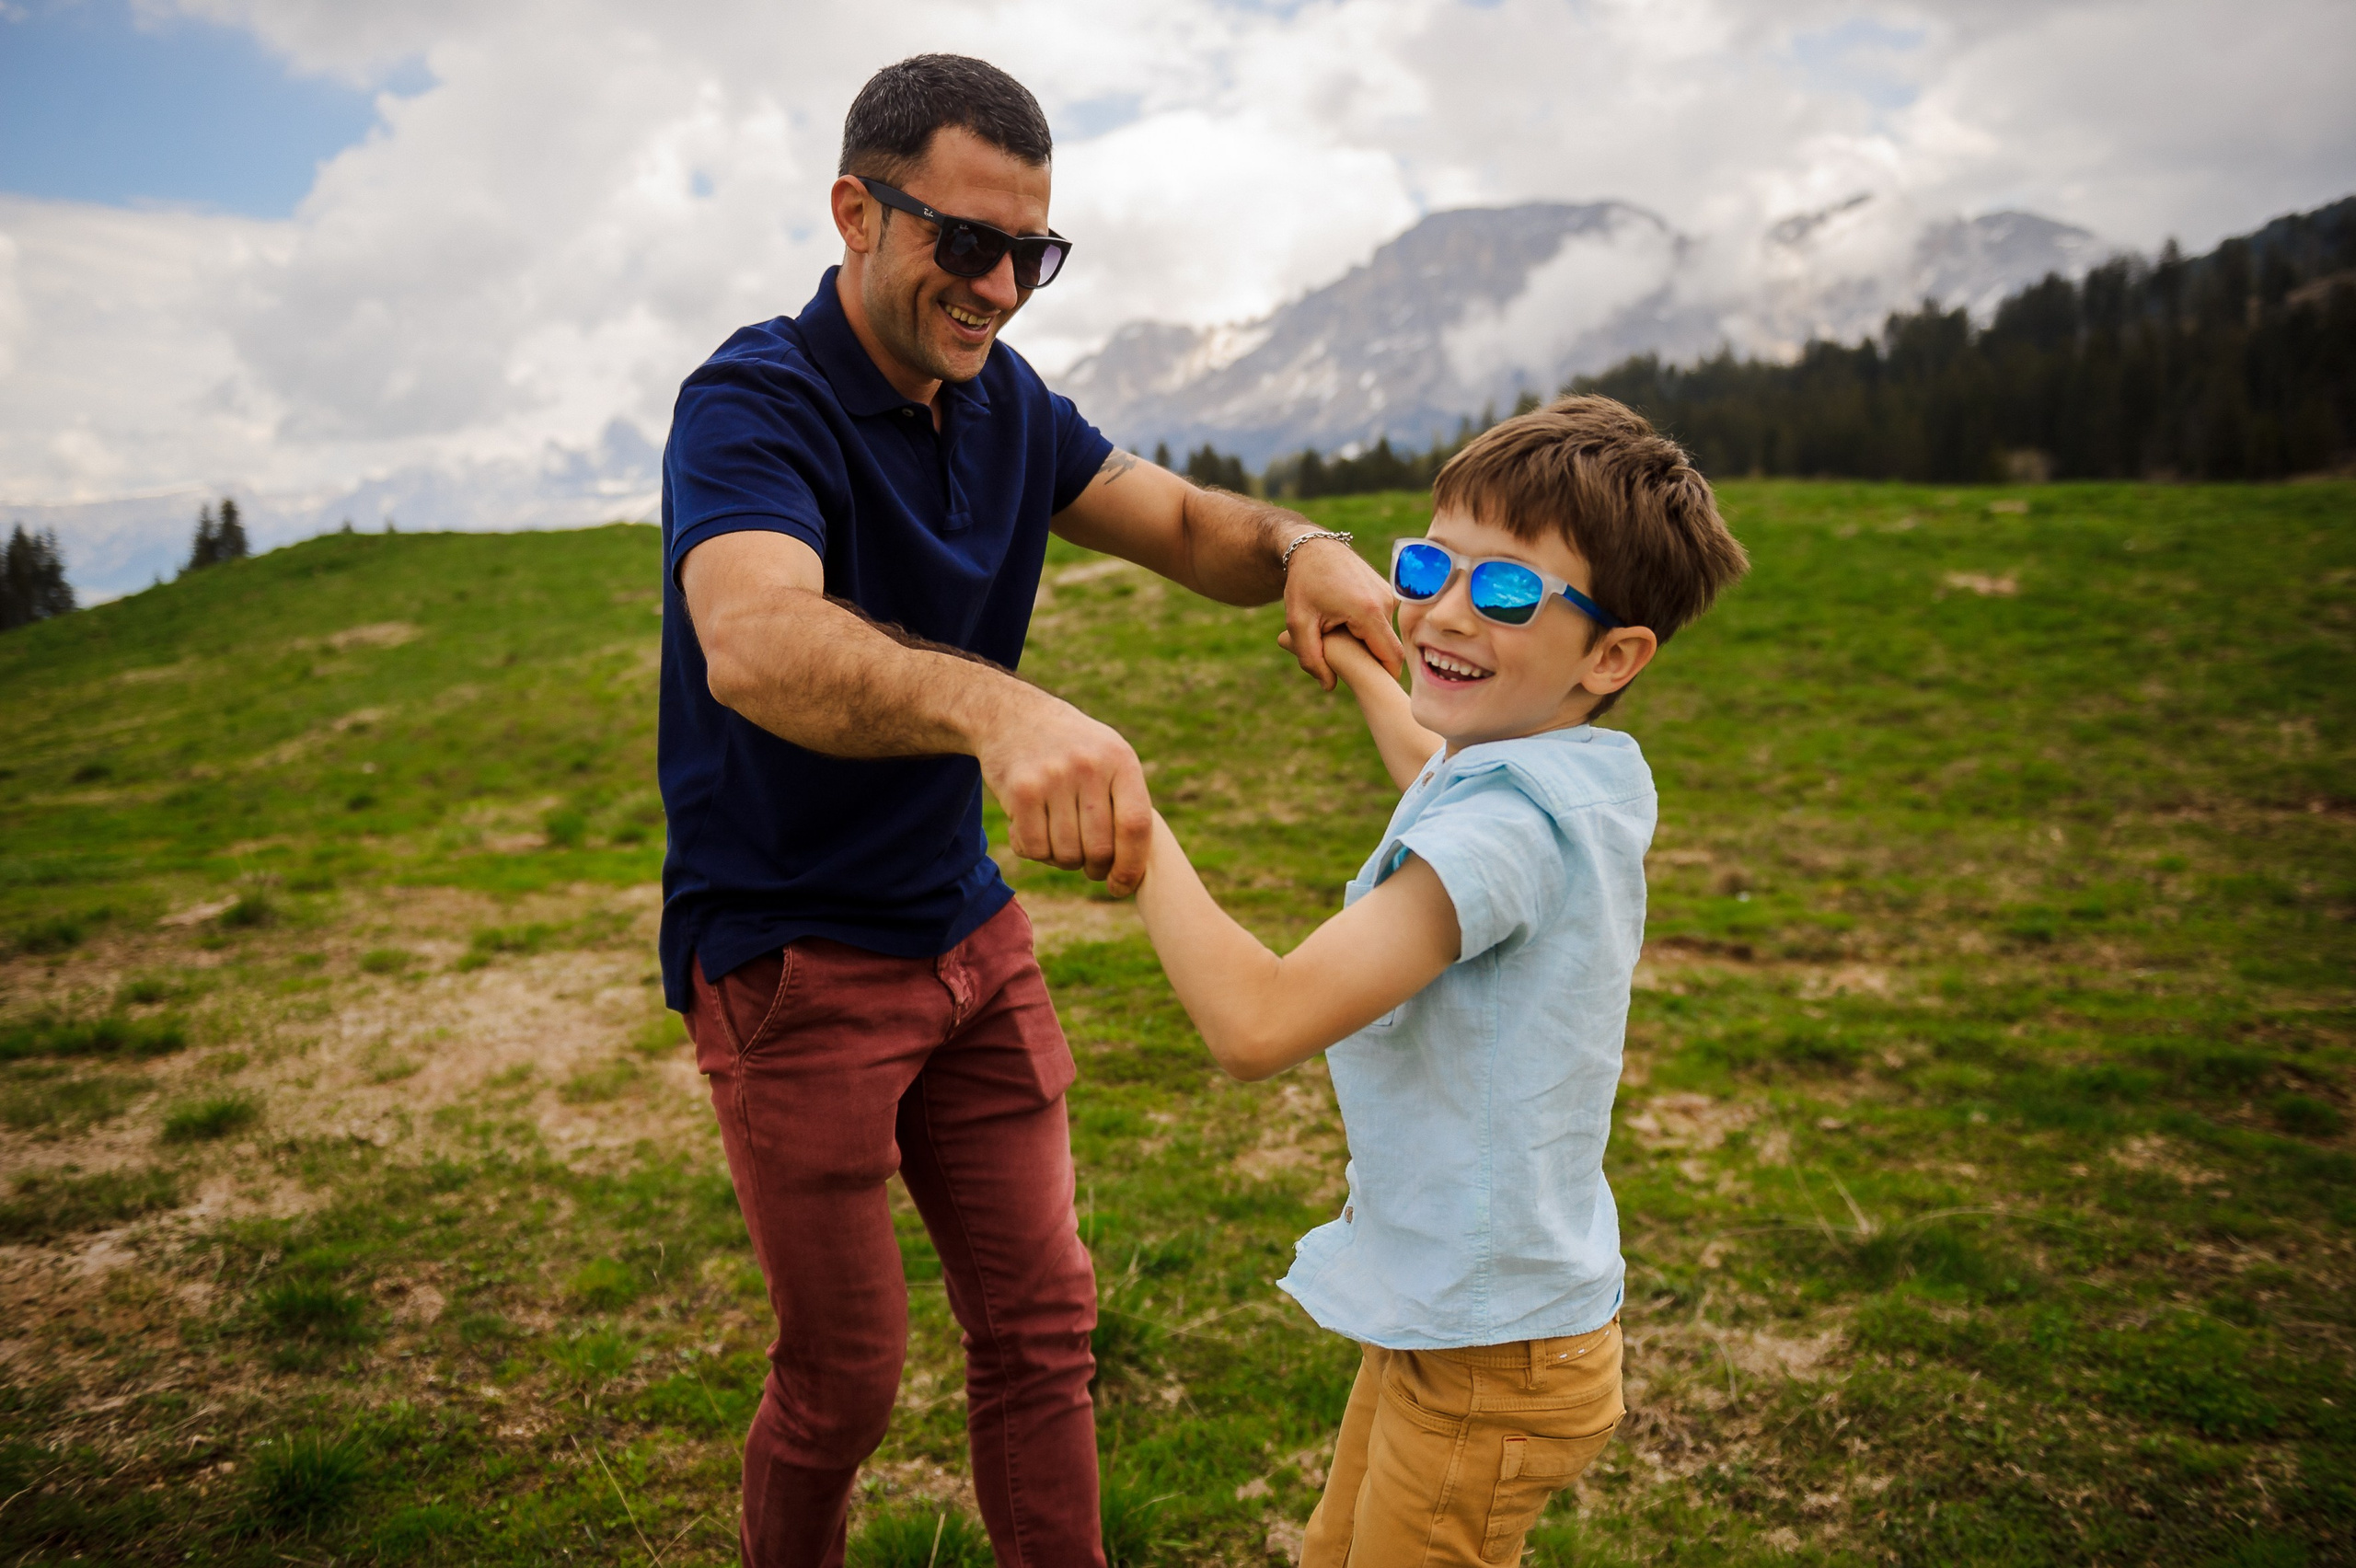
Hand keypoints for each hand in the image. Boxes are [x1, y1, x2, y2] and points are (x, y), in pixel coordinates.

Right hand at [973, 687, 1152, 895]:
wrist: (1013, 716)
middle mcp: (1089, 766)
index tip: (1121, 886)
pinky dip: (1034, 850)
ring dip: (1062, 859)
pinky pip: (1034, 848)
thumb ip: (1127, 801)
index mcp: (1120, 760)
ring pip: (1066, 854)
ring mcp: (1053, 777)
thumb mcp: (1109, 756)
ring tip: (1058, 838)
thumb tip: (1138, 866)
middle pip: (1100, 848)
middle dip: (1095, 868)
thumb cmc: (1071, 748)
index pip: (1135, 826)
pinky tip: (1030, 830)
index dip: (1131, 866)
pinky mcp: (1021, 790)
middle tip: (1088, 864)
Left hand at [1282, 537, 1403, 690]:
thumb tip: (1329, 687)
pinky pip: (1382, 621)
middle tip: (1346, 665)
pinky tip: (1344, 623)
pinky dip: (1367, 629)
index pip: (1390, 657)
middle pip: (1386, 647)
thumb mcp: (1298, 623)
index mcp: (1367, 612)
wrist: (1313, 547)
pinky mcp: (1386, 591)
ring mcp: (1388, 594)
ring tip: (1338, 635)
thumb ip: (1311, 658)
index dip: (1385, 677)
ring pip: (1384, 634)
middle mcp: (1385, 601)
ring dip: (1366, 642)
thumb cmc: (1303, 584)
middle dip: (1369, 660)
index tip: (1375, 691)